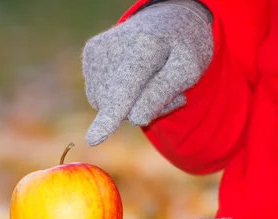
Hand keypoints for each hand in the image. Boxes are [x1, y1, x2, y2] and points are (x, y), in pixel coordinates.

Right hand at [81, 0, 212, 145]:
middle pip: (125, 107)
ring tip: (149, 77)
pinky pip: (102, 100)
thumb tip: (135, 119)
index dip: (111, 116)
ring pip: (111, 107)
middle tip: (168, 84)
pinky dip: (119, 97)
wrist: (165, 20)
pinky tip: (133, 76)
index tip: (93, 140)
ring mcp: (95, 53)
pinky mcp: (88, 58)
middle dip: (147, 107)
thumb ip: (164, 94)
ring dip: (133, 103)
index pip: (126, 89)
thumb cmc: (182, 47)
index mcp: (145, 46)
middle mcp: (112, 47)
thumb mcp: (189, 70)